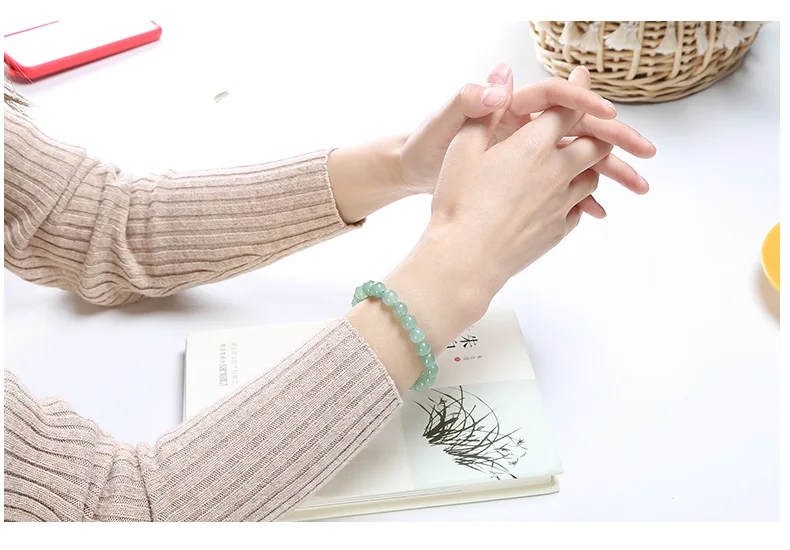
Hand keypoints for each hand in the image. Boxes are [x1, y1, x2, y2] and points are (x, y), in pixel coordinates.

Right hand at [349, 66, 634, 392]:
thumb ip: (485, 112)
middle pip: (596, 144)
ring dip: (590, 166)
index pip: (568, 110)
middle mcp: (556, 172)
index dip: (578, 92)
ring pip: (593, 177)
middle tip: (595, 125)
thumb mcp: (462, 148)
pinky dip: (578, 200)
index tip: (582, 80)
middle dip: (599, 131)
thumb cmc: (458, 203)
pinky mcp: (558, 230)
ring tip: (578, 163)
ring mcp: (561, 203)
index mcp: (533, 146)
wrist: (465, 258)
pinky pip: (580, 209)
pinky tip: (563, 201)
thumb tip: (501, 78)